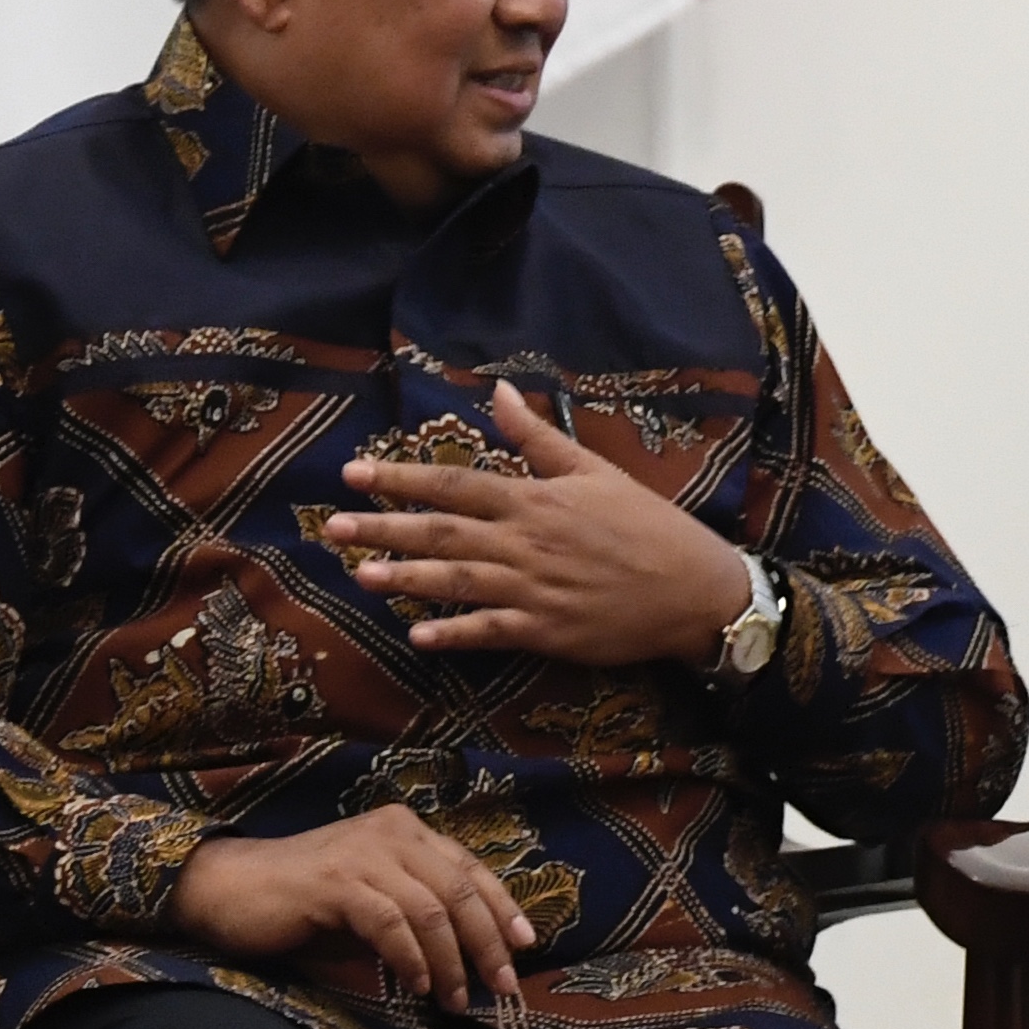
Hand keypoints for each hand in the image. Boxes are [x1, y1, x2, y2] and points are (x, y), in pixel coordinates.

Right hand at [173, 804, 531, 1004]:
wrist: (227, 889)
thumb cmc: (303, 904)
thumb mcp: (372, 905)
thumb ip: (415, 918)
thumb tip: (467, 959)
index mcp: (405, 831)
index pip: (470, 869)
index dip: (502, 907)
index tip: (525, 946)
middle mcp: (391, 833)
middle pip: (459, 890)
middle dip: (487, 942)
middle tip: (501, 986)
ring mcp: (363, 854)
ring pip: (431, 909)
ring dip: (450, 962)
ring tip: (455, 1001)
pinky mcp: (336, 882)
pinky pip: (390, 923)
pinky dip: (410, 959)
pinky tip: (418, 987)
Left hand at [323, 381, 755, 666]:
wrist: (694, 588)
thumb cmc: (647, 525)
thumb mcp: (596, 471)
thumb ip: (538, 438)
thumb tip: (498, 393)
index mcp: (535, 500)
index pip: (455, 485)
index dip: (402, 478)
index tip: (355, 474)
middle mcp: (526, 543)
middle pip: (443, 533)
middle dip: (385, 528)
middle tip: (334, 527)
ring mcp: (534, 590)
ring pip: (458, 581)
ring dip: (407, 579)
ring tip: (360, 576)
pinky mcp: (547, 631)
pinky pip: (490, 632)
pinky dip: (454, 633)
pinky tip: (418, 635)